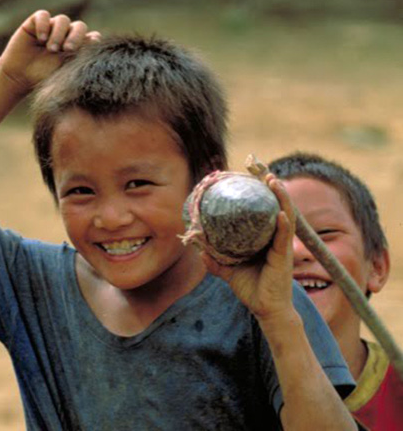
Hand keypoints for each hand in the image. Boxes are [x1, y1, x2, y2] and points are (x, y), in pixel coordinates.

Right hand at [0, 10, 100, 91]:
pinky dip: (43, 25)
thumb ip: (79, 56)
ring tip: (51, 49)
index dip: (91, 41)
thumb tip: (96, 39)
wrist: (20, 76)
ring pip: (63, 20)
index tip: (86, 53)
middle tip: (67, 49)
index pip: (91, 37)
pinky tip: (41, 39)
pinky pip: (43, 15)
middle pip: (80, 26)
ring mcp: (51, 27)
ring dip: (58, 34)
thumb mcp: (65, 68)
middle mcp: (66, 34)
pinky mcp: (35, 22)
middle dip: (76, 37)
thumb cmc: (44, 75)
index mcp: (78, 46)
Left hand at [203, 174, 295, 321]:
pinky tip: (280, 213)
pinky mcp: (284, 257)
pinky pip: (284, 237)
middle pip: (277, 207)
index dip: (261, 194)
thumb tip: (198, 249)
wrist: (265, 310)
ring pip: (285, 216)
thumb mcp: (229, 270)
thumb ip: (215, 259)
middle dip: (273, 188)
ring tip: (274, 181)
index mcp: (264, 238)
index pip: (264, 211)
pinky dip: (283, 224)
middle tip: (264, 171)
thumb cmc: (251, 288)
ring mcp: (282, 246)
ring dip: (281, 198)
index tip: (252, 176)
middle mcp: (275, 238)